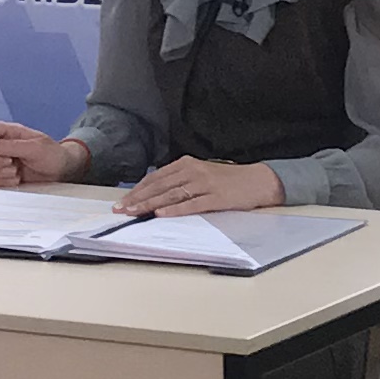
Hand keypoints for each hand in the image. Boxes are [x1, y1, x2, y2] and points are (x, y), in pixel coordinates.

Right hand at [0, 120, 88, 187]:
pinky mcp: (7, 174)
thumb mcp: (36, 147)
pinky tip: (18, 178)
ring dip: (2, 172)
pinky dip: (6, 181)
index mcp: (10, 133)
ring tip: (17, 171)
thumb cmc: (53, 153)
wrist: (62, 170)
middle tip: (10, 163)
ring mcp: (4, 160)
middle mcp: (4, 145)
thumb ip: (13, 145)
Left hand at [116, 157, 286, 217]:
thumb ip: (181, 181)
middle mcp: (193, 171)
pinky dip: (174, 209)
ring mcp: (204, 184)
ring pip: (171, 195)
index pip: (156, 178)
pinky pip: (191, 204)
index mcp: (187, 164)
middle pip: (160, 186)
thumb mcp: (201, 174)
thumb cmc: (228, 180)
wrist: (258, 180)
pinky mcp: (216, 197)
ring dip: (150, 204)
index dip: (137, 190)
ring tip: (133, 212)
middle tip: (121, 209)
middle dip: (138, 199)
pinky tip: (161, 214)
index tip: (122, 201)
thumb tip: (156, 194)